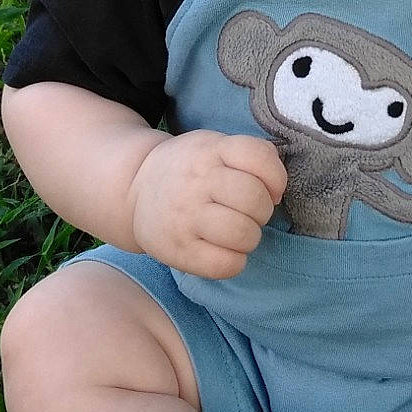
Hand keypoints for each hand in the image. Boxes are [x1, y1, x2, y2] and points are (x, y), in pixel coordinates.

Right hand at [127, 130, 287, 279]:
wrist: (135, 189)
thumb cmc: (189, 170)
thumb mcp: (214, 146)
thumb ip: (249, 156)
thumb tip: (276, 193)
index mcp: (211, 150)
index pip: (258, 157)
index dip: (276, 178)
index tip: (270, 189)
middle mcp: (197, 181)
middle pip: (254, 199)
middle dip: (262, 212)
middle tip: (248, 214)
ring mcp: (185, 216)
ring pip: (243, 234)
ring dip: (250, 238)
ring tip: (237, 233)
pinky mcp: (177, 250)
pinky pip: (225, 265)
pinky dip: (235, 261)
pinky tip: (225, 251)